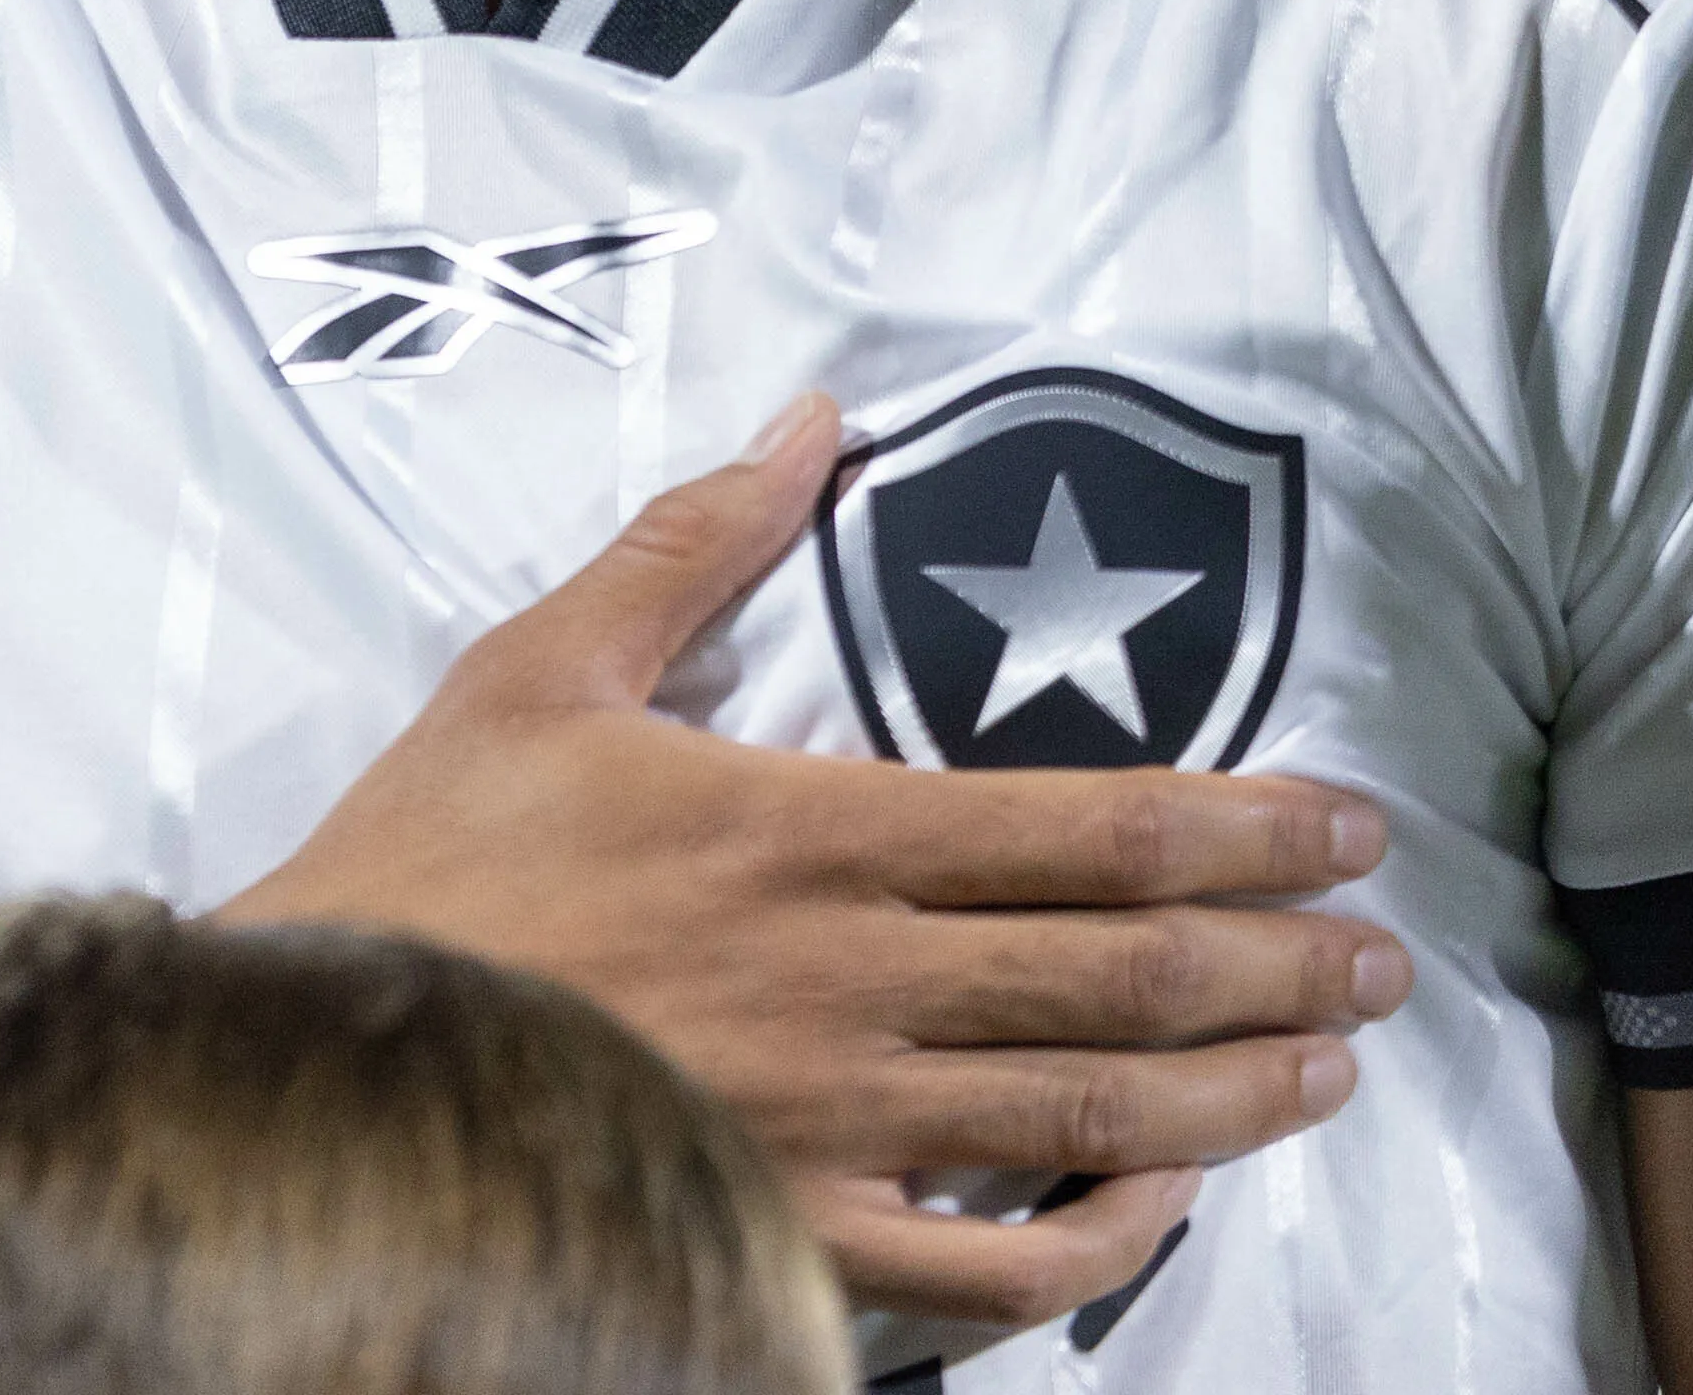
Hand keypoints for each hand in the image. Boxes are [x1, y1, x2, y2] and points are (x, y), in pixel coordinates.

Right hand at [218, 393, 1407, 1331]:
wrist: (311, 1059)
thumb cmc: (424, 860)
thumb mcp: (542, 664)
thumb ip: (695, 542)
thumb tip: (815, 420)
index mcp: (811, 831)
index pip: (1085, 826)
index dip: (1242, 826)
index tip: (1345, 823)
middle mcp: (853, 984)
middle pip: (1126, 972)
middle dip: (1280, 959)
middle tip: (1381, 954)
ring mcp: (830, 1127)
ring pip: (1089, 1116)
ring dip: (1236, 1091)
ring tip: (1328, 1069)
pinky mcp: (784, 1240)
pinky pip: (986, 1271)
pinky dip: (1096, 1249)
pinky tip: (1162, 1208)